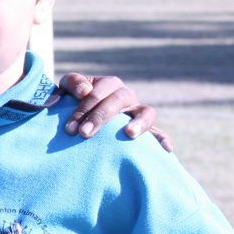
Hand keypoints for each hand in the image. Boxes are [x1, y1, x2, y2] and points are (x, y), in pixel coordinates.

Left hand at [57, 73, 171, 151]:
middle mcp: (126, 95)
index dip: (83, 109)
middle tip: (84, 134)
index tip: (70, 129)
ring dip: (139, 122)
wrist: (80, 117)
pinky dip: (162, 138)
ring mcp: (137, 112)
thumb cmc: (73, 103)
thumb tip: (84, 91)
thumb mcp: (68, 90)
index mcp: (108, 84)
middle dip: (101, 116)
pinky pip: (158, 133)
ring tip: (129, 134)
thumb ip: (71, 83)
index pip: (97, 92)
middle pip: (118, 100)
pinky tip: (166, 149)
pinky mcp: (145, 129)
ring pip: (147, 112)